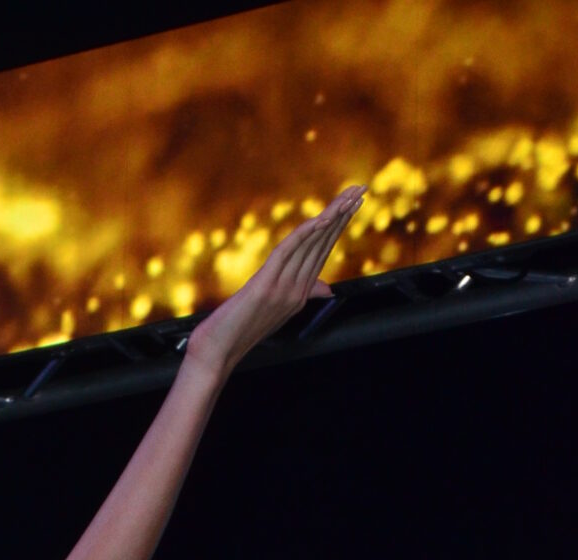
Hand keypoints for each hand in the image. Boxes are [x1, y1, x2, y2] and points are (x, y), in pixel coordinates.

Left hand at [185, 187, 363, 379]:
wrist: (217, 353)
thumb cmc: (238, 330)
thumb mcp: (274, 310)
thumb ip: (301, 294)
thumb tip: (327, 289)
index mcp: (299, 293)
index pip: (323, 252)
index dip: (339, 226)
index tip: (352, 203)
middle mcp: (297, 291)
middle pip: (323, 245)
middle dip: (343, 214)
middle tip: (360, 189)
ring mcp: (283, 289)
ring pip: (311, 246)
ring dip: (332, 217)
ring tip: (348, 196)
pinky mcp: (265, 287)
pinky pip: (287, 254)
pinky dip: (304, 234)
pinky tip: (319, 219)